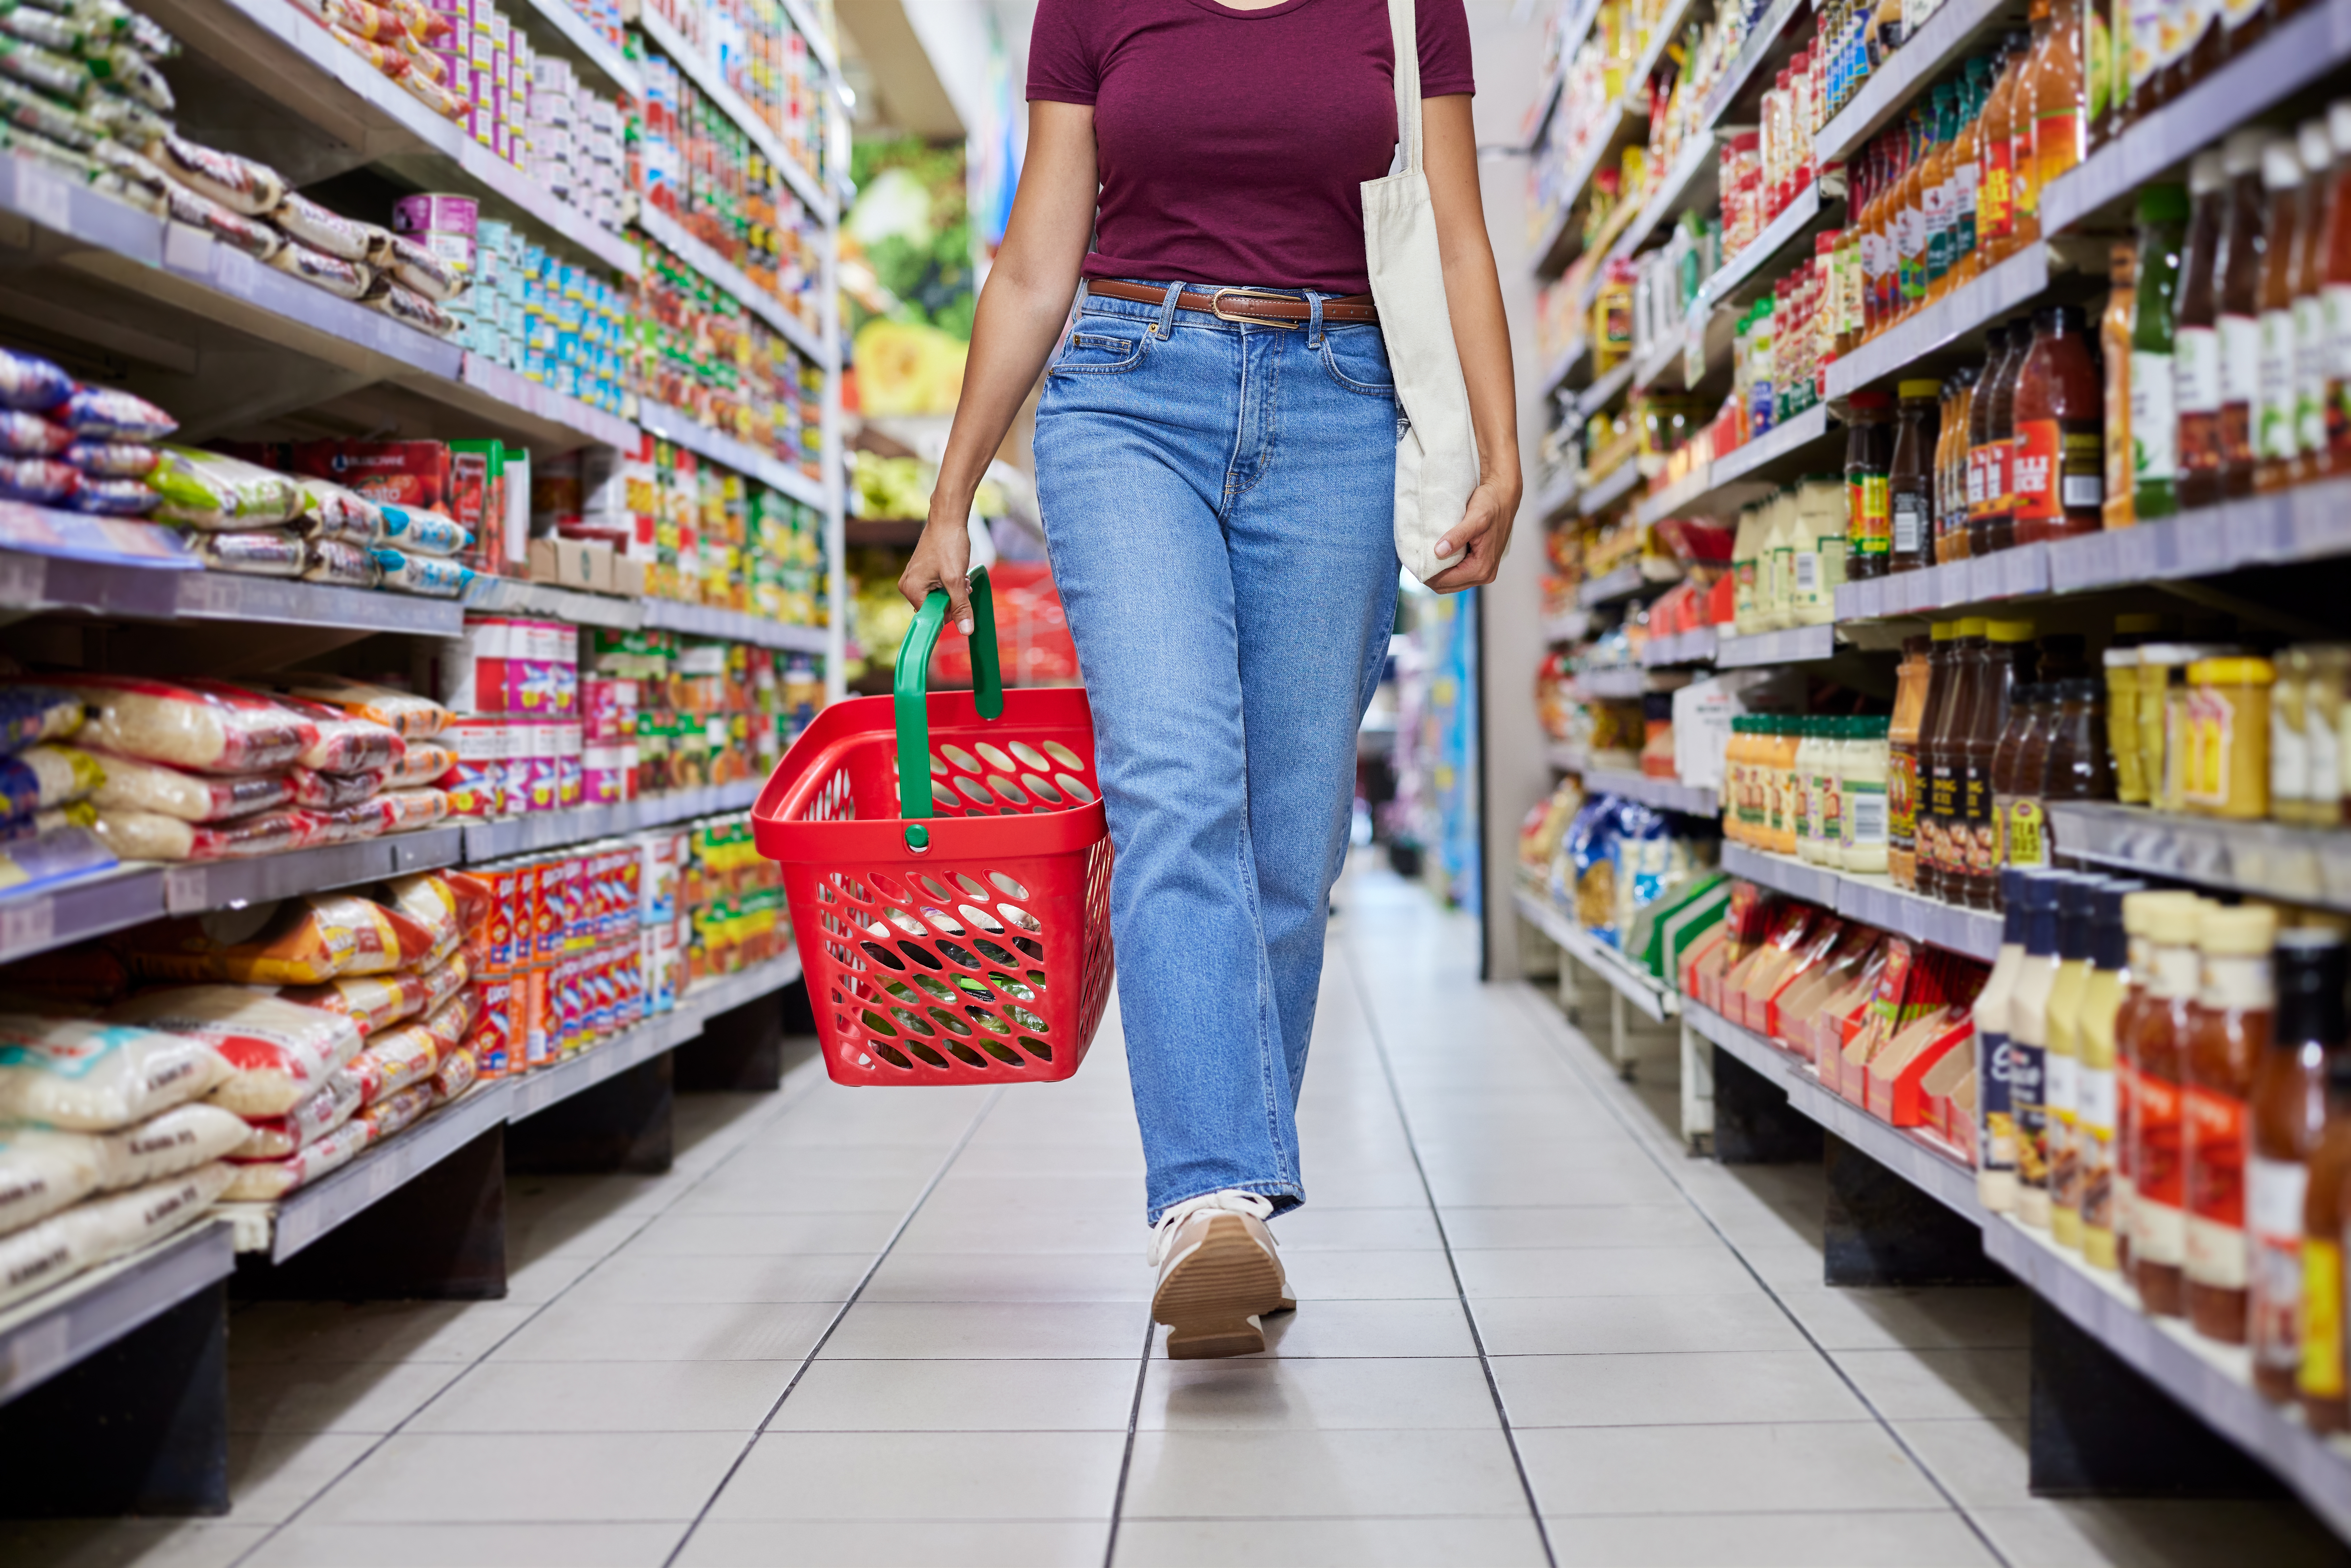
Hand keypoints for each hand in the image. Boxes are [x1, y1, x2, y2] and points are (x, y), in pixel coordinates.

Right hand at [898, 504, 974, 632]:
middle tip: (962, 582)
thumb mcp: (956, 579)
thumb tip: (966, 631)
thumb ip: (960, 606)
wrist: (947, 519)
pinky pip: (938, 587)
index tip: (961, 597)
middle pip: (935, 607)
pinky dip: (950, 583)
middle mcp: (908, 586)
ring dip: (954, 591)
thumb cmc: (949, 545)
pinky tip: (957, 572)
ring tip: (960, 574)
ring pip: (939, 597)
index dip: (950, 612)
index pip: (931, 616)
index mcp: (911, 590)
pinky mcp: (922, 573)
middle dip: (953, 599)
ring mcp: (914, 578)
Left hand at [1424, 473, 1519, 592]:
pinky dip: (1445, 569)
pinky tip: (1436, 555)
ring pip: (1450, 583)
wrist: (1503, 497)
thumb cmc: (1491, 505)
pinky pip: (1457, 575)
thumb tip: (1439, 551)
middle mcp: (1484, 575)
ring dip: (1437, 573)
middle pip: (1446, 586)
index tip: (1413, 562)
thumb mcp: (1475, 518)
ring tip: (1424, 557)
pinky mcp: (1480, 565)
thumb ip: (1458, 536)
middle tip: (1415, 560)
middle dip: (1430, 576)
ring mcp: (1483, 572)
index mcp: (1482, 568)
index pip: (1445, 582)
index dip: (1427, 574)